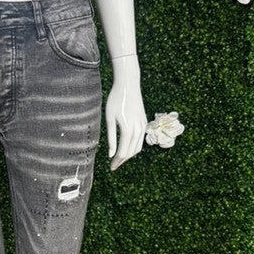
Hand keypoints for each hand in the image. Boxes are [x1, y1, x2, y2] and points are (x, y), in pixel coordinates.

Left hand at [106, 54, 146, 170]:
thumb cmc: (115, 100)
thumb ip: (111, 138)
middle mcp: (138, 130)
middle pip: (130, 153)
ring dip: (128, 155)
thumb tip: (111, 155)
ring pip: (137, 148)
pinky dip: (134, 147)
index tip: (110, 168)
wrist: (129, 85)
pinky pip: (140, 140)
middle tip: (113, 166)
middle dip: (122, 161)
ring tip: (119, 159)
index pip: (123, 153)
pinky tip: (126, 148)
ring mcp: (143, 126)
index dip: (116, 162)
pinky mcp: (144, 122)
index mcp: (128, 130)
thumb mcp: (109, 119)